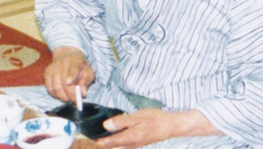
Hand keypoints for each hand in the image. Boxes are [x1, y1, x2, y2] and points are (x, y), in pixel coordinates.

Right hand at [43, 47, 94, 102]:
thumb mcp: (88, 71)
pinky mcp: (47, 72)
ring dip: (61, 96)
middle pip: (63, 83)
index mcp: (76, 62)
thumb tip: (82, 94)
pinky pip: (48, 86)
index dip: (71, 76)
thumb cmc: (80, 65)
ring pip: (55, 86)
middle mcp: (63, 63)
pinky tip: (59, 95)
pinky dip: (53, 93)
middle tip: (74, 101)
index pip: (73, 69)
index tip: (69, 83)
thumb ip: (86, 82)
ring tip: (67, 99)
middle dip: (69, 95)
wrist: (67, 53)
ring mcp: (53, 67)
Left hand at [98, 109, 216, 148]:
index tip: (90, 138)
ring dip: (111, 142)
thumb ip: (121, 122)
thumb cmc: (154, 119)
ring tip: (103, 136)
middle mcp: (132, 144)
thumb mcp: (137, 117)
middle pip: (114, 146)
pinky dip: (119, 141)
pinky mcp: (140, 142)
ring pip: (120, 146)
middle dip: (104, 142)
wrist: (171, 126)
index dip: (100, 141)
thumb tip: (105, 126)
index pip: (110, 142)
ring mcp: (136, 145)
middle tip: (94, 135)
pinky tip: (118, 135)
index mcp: (129, 138)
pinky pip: (126, 144)